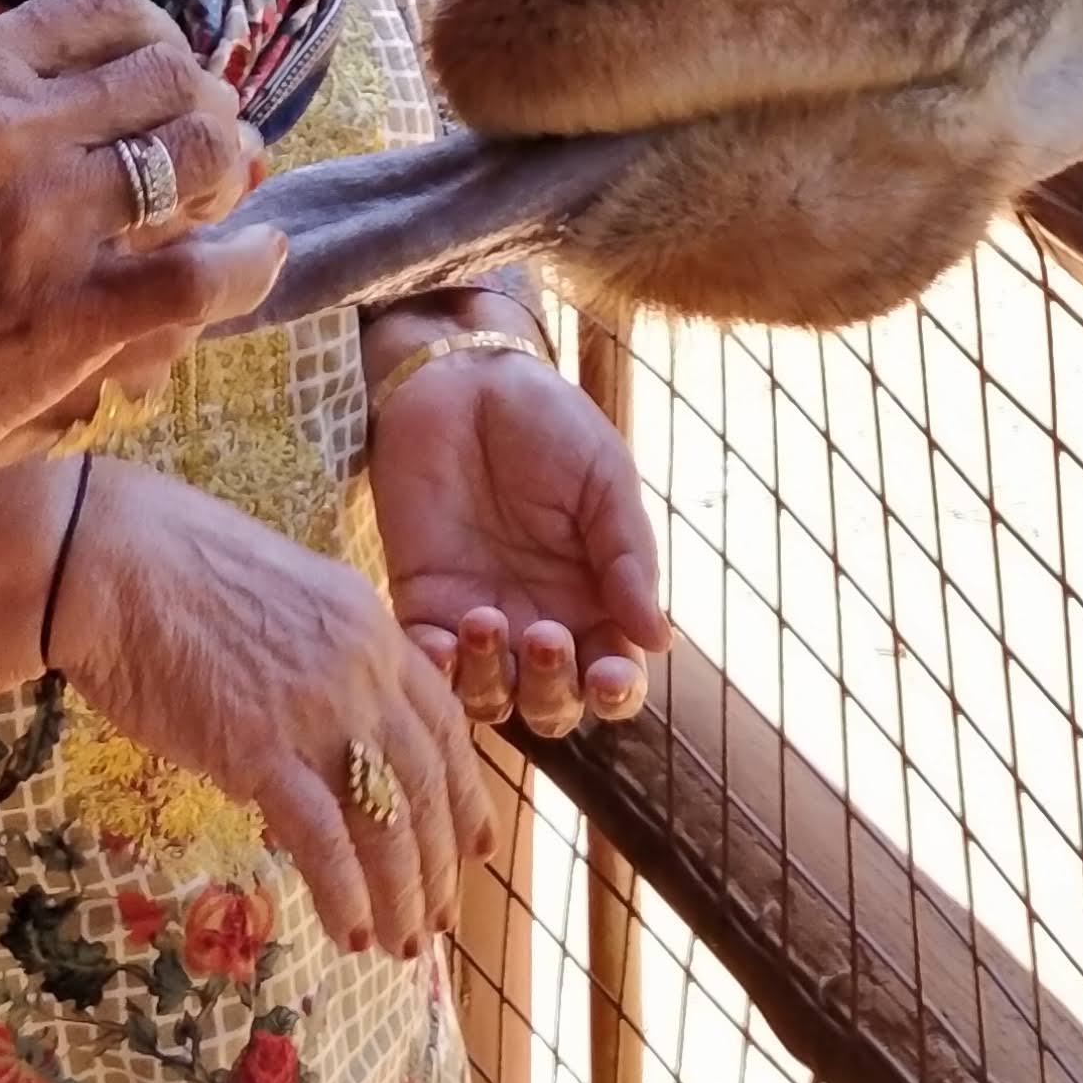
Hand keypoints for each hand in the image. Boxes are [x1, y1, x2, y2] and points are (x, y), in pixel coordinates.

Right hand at [0, 0, 279, 487]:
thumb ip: (7, 94)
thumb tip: (134, 75)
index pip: (111, 8)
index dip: (159, 40)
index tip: (162, 76)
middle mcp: (7, 128)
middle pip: (170, 75)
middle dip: (203, 104)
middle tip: (203, 142)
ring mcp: (43, 221)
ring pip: (202, 154)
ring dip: (228, 172)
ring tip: (220, 197)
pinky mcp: (72, 313)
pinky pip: (205, 273)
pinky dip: (247, 263)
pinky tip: (253, 257)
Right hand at [49, 462, 489, 952]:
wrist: (110, 558)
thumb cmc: (174, 571)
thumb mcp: (283, 600)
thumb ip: (322, 659)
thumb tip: (328, 727)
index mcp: (370, 626)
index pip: (445, 725)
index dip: (466, 794)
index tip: (475, 846)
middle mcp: (362, 669)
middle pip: (428, 783)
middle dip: (441, 862)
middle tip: (439, 919)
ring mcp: (317, 711)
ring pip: (388, 820)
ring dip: (403, 894)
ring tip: (402, 944)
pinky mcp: (260, 749)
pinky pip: (325, 837)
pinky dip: (345, 894)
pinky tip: (351, 933)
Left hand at [369, 343, 666, 735]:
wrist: (461, 377)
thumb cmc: (547, 420)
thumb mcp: (604, 478)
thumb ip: (628, 556)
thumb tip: (660, 640)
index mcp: (595, 598)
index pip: (614, 674)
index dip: (616, 693)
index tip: (612, 675)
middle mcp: (540, 621)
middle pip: (553, 705)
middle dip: (554, 691)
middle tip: (546, 635)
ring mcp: (479, 616)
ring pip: (491, 698)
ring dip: (494, 682)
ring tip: (487, 619)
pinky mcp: (422, 602)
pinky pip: (430, 665)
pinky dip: (437, 672)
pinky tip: (443, 642)